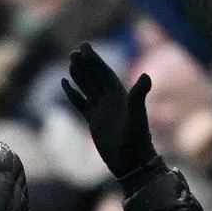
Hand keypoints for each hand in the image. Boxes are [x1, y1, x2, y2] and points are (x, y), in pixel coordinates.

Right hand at [62, 43, 156, 179]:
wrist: (131, 164)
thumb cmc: (137, 141)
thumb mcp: (137, 117)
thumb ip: (138, 97)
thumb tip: (146, 75)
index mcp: (120, 96)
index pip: (104, 73)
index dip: (95, 60)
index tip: (85, 46)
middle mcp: (111, 101)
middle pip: (95, 77)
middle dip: (85, 64)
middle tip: (74, 52)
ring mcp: (102, 111)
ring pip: (87, 88)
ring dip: (79, 75)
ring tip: (70, 62)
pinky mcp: (94, 122)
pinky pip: (81, 103)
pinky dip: (73, 94)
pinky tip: (65, 84)